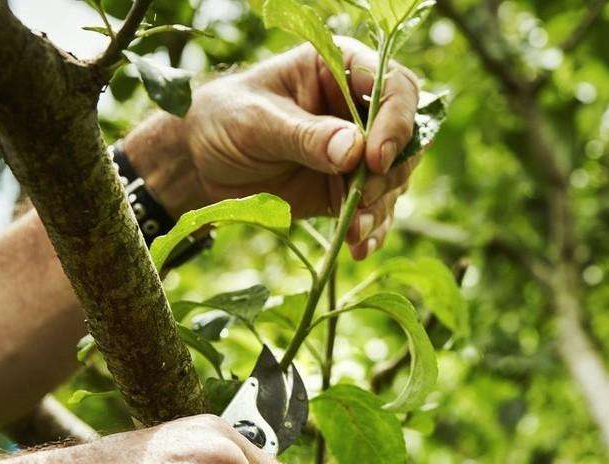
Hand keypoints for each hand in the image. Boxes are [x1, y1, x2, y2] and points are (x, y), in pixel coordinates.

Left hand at [125, 39, 421, 260]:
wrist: (200, 163)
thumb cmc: (222, 121)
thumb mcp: (256, 123)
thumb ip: (304, 136)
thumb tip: (353, 150)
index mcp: (338, 70)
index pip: (393, 87)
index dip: (396, 122)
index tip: (375, 159)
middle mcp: (357, 109)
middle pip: (407, 137)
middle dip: (391, 173)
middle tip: (362, 199)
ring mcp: (357, 151)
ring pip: (396, 177)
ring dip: (381, 207)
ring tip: (352, 230)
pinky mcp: (349, 188)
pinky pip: (376, 210)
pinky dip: (371, 230)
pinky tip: (357, 247)